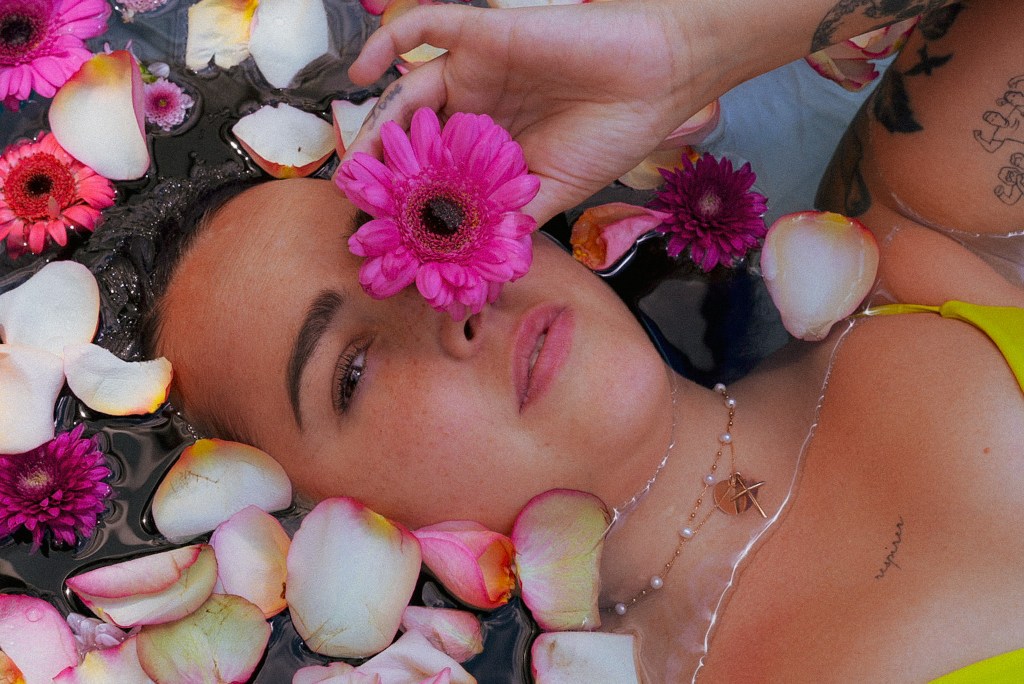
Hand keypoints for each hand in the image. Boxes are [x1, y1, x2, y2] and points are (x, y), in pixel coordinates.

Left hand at [344, 1, 725, 223]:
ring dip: (378, 124)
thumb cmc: (614, 135)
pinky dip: (388, 43)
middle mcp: (477, 110)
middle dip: (383, 169)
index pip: (436, 175)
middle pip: (412, 137)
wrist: (658, 79)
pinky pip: (424, 26)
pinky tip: (363, 74)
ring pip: (408, 92)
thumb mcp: (555, 193)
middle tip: (359, 199)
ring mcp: (476, 72)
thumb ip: (509, 223)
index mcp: (492, 150)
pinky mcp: (483, 35)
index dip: (406, 203)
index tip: (381, 234)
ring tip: (358, 159)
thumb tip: (473, 272)